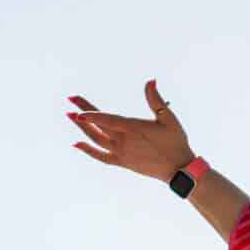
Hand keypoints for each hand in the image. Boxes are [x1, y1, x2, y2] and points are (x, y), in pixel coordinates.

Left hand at [66, 79, 193, 179]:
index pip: (106, 118)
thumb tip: (150, 81)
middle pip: (97, 125)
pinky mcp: (122, 162)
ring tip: (70, 117)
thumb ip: (155, 99)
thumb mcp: (168, 118)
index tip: (75, 103)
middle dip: (82, 112)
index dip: (89, 112)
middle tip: (70, 100)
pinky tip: (77, 144)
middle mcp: (123, 140)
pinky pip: (100, 156)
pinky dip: (88, 150)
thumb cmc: (176, 141)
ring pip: (95, 139)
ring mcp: (121, 152)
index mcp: (132, 128)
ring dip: (82, 128)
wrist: (179, 169)